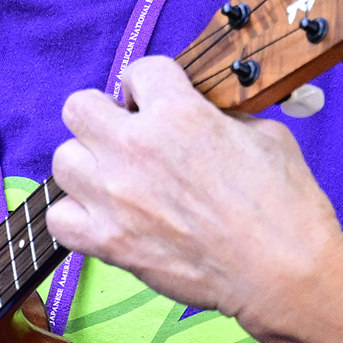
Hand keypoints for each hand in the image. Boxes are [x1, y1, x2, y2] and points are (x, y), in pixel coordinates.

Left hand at [46, 55, 342, 339]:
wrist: (283, 272)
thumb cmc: (284, 206)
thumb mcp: (265, 134)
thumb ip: (220, 115)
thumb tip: (199, 112)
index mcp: (178, 113)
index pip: (139, 70)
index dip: (152, 85)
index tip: (158, 101)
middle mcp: (136, 148)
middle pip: (79, 107)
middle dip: (103, 116)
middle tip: (126, 135)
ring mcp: (115, 196)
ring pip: (63, 159)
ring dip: (87, 165)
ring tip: (115, 179)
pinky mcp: (108, 241)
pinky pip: (58, 217)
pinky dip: (75, 216)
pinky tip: (103, 216)